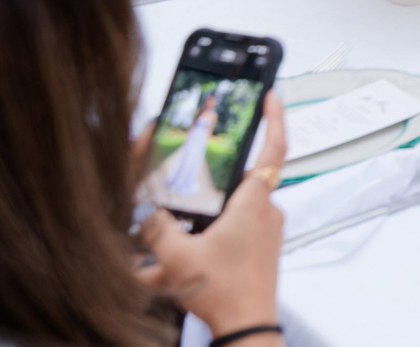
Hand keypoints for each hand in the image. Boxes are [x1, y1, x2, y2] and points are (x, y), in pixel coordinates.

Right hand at [137, 95, 286, 335]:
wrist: (248, 327)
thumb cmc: (223, 292)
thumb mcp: (178, 258)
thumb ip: (156, 229)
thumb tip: (144, 211)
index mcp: (254, 203)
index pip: (274, 148)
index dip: (274, 119)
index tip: (271, 96)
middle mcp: (266, 212)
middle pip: (245, 175)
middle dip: (219, 169)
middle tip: (198, 162)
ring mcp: (266, 232)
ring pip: (236, 206)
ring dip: (209, 209)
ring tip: (177, 222)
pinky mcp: (260, 250)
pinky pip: (236, 230)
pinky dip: (210, 233)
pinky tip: (179, 253)